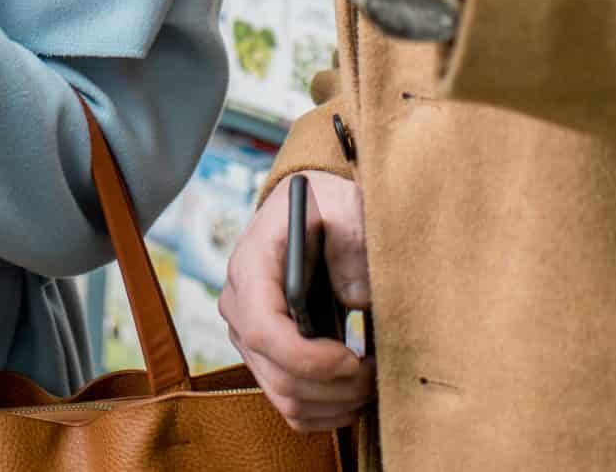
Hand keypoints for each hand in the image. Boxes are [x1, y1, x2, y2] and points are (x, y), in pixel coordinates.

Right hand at [221, 172, 374, 434]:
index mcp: (250, 269)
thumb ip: (350, 241)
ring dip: (336, 403)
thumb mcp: (341, 204)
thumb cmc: (323, 207)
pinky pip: (290, 407)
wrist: (304, 212)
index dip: (309, 358)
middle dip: (335, 386)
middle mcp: (239, 309)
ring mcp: (247, 338)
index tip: (353, 358)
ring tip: (371, 380)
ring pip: (286, 399)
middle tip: (377, 371)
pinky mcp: (264, 359)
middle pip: (278, 376)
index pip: (264, 330)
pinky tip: (354, 390)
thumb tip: (356, 299)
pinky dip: (327, 411)